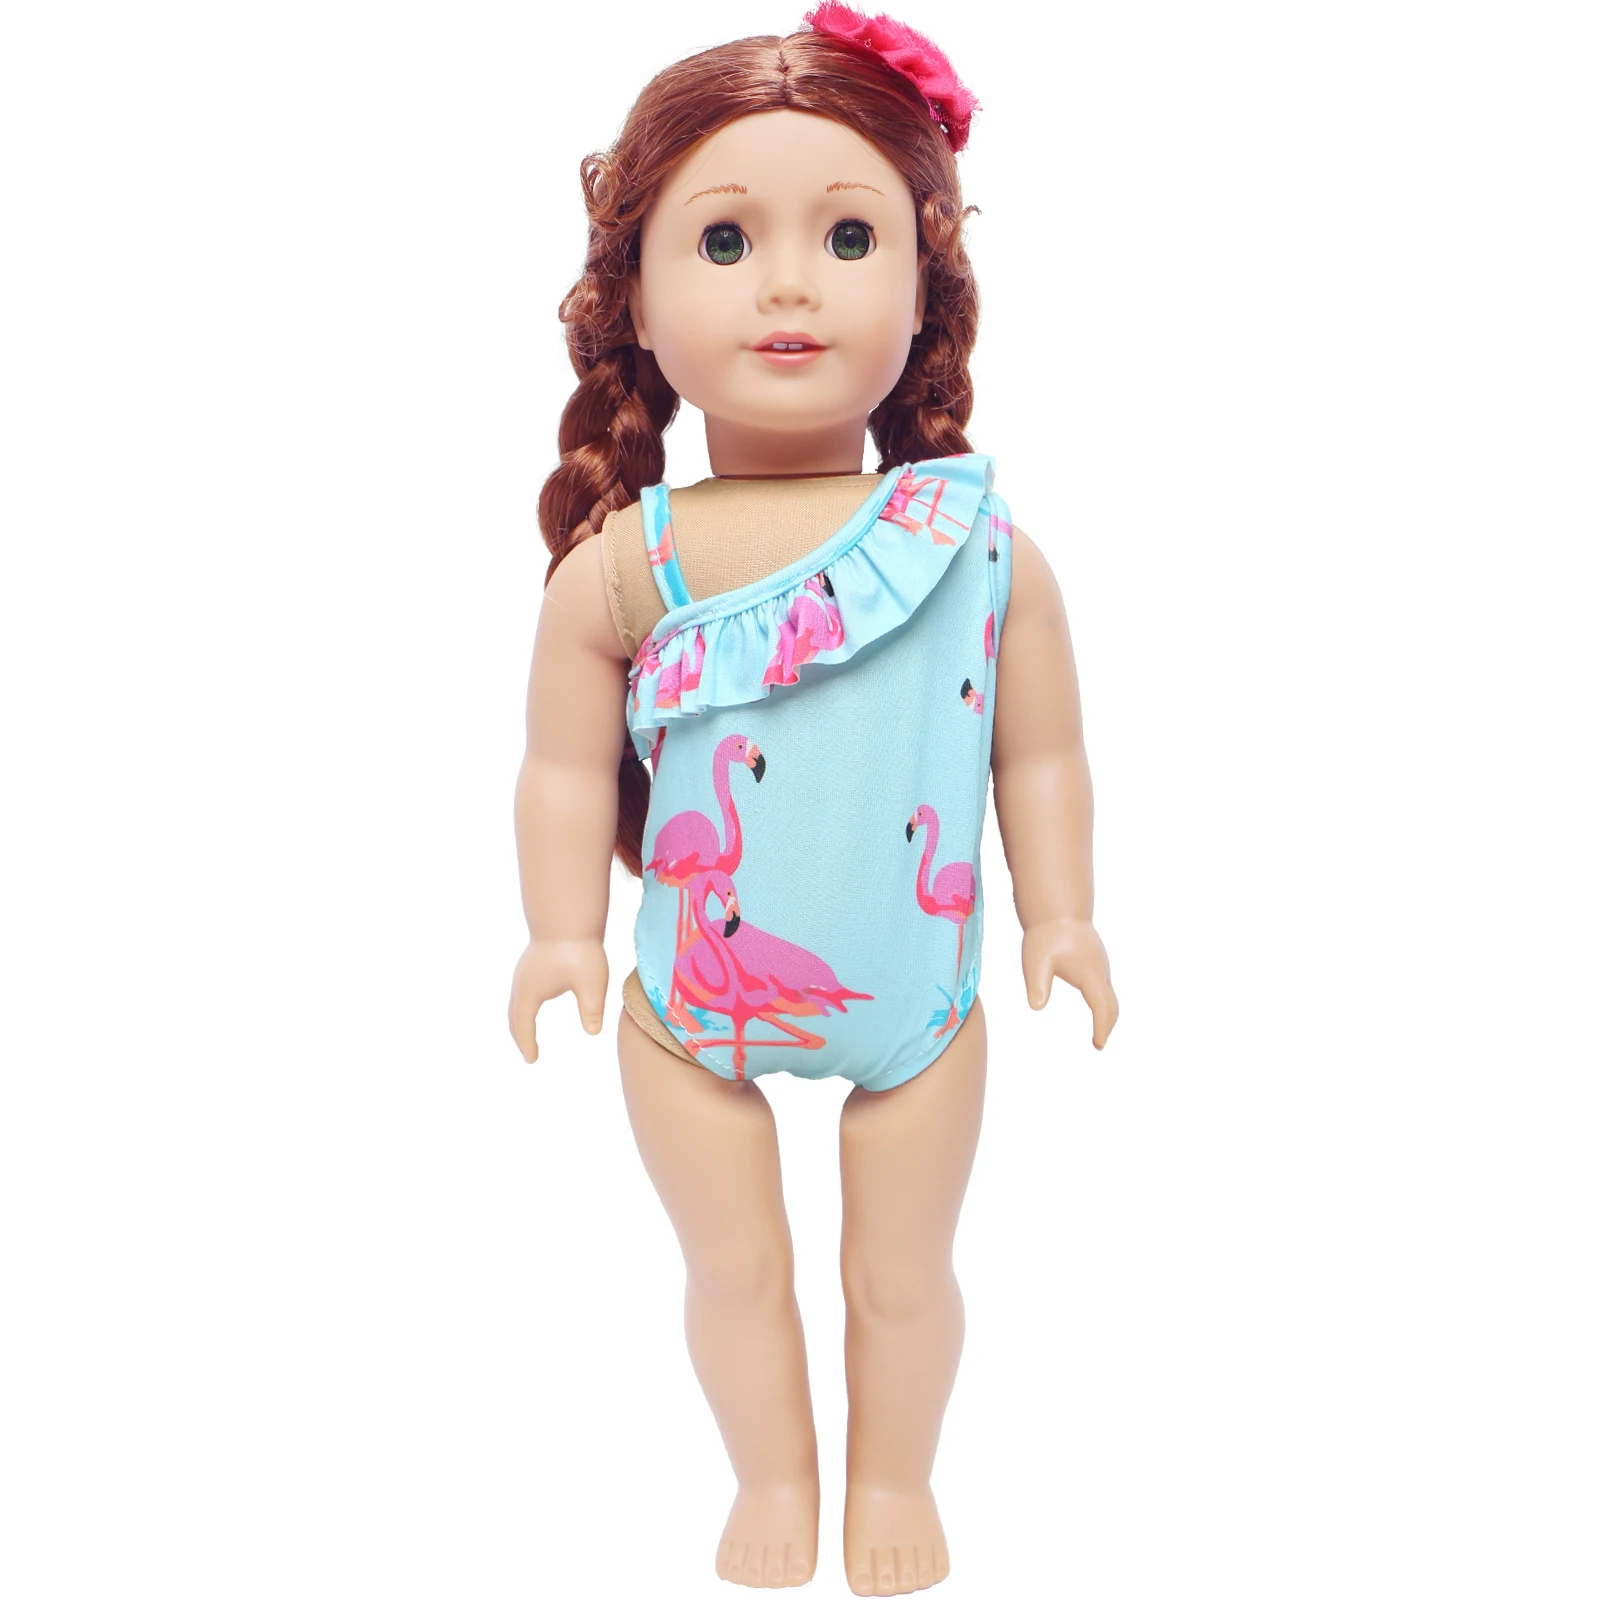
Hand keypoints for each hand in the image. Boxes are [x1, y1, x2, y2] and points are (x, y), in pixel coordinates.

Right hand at [508, 938, 608, 1063]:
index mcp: (530, 992)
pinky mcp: (531, 962)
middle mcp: (521, 983)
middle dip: (520, 1035)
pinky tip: (534, 1003)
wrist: (568, 915)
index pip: (523, 1025)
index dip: (527, 1044)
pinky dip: (523, 1005)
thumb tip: (593, 1033)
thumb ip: (591, 1008)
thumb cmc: (580, 948)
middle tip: (528, 1053)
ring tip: (527, 1034)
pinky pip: (522, 991)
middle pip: (514, 1016)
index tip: (532, 1061)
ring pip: (516, 1002)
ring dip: (519, 1020)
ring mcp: (524, 971)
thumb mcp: (591, 982)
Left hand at [1020, 918, 1118, 1048]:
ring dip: (1107, 1014)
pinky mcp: (1096, 961)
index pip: (1102, 1008)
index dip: (1102, 1028)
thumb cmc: (1045, 935)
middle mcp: (1100, 972)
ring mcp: (1100, 965)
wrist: (1057, 908)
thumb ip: (1038, 984)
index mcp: (1090, 975)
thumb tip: (1036, 1006)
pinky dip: (1104, 1002)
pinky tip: (1095, 1006)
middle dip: (1107, 1025)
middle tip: (1098, 1045)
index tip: (1098, 1045)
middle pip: (1111, 1005)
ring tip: (1098, 1033)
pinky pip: (1105, 987)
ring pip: (1110, 995)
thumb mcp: (1036, 961)